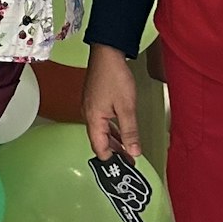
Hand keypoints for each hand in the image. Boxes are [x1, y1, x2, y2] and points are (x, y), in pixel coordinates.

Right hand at [82, 44, 142, 158]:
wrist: (106, 53)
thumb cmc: (114, 77)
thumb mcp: (126, 107)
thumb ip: (130, 131)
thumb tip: (133, 152)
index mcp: (93, 119)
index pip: (99, 147)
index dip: (111, 160)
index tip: (124, 169)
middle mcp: (88, 114)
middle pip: (99, 141)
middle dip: (114, 153)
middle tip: (129, 162)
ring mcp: (91, 107)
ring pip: (101, 131)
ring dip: (114, 142)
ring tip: (128, 151)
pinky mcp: (94, 101)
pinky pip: (102, 121)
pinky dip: (112, 130)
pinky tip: (122, 132)